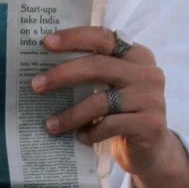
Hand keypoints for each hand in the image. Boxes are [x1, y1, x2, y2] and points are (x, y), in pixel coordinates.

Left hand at [31, 26, 167, 172]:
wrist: (152, 149)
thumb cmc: (123, 113)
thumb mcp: (114, 86)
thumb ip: (94, 71)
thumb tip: (46, 65)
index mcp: (138, 55)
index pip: (104, 38)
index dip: (74, 38)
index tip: (46, 43)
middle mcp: (148, 73)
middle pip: (97, 66)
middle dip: (62, 74)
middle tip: (36, 85)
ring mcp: (151, 99)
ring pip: (100, 102)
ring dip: (70, 115)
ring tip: (50, 125)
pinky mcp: (149, 124)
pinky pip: (109, 126)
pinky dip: (90, 132)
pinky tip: (80, 137)